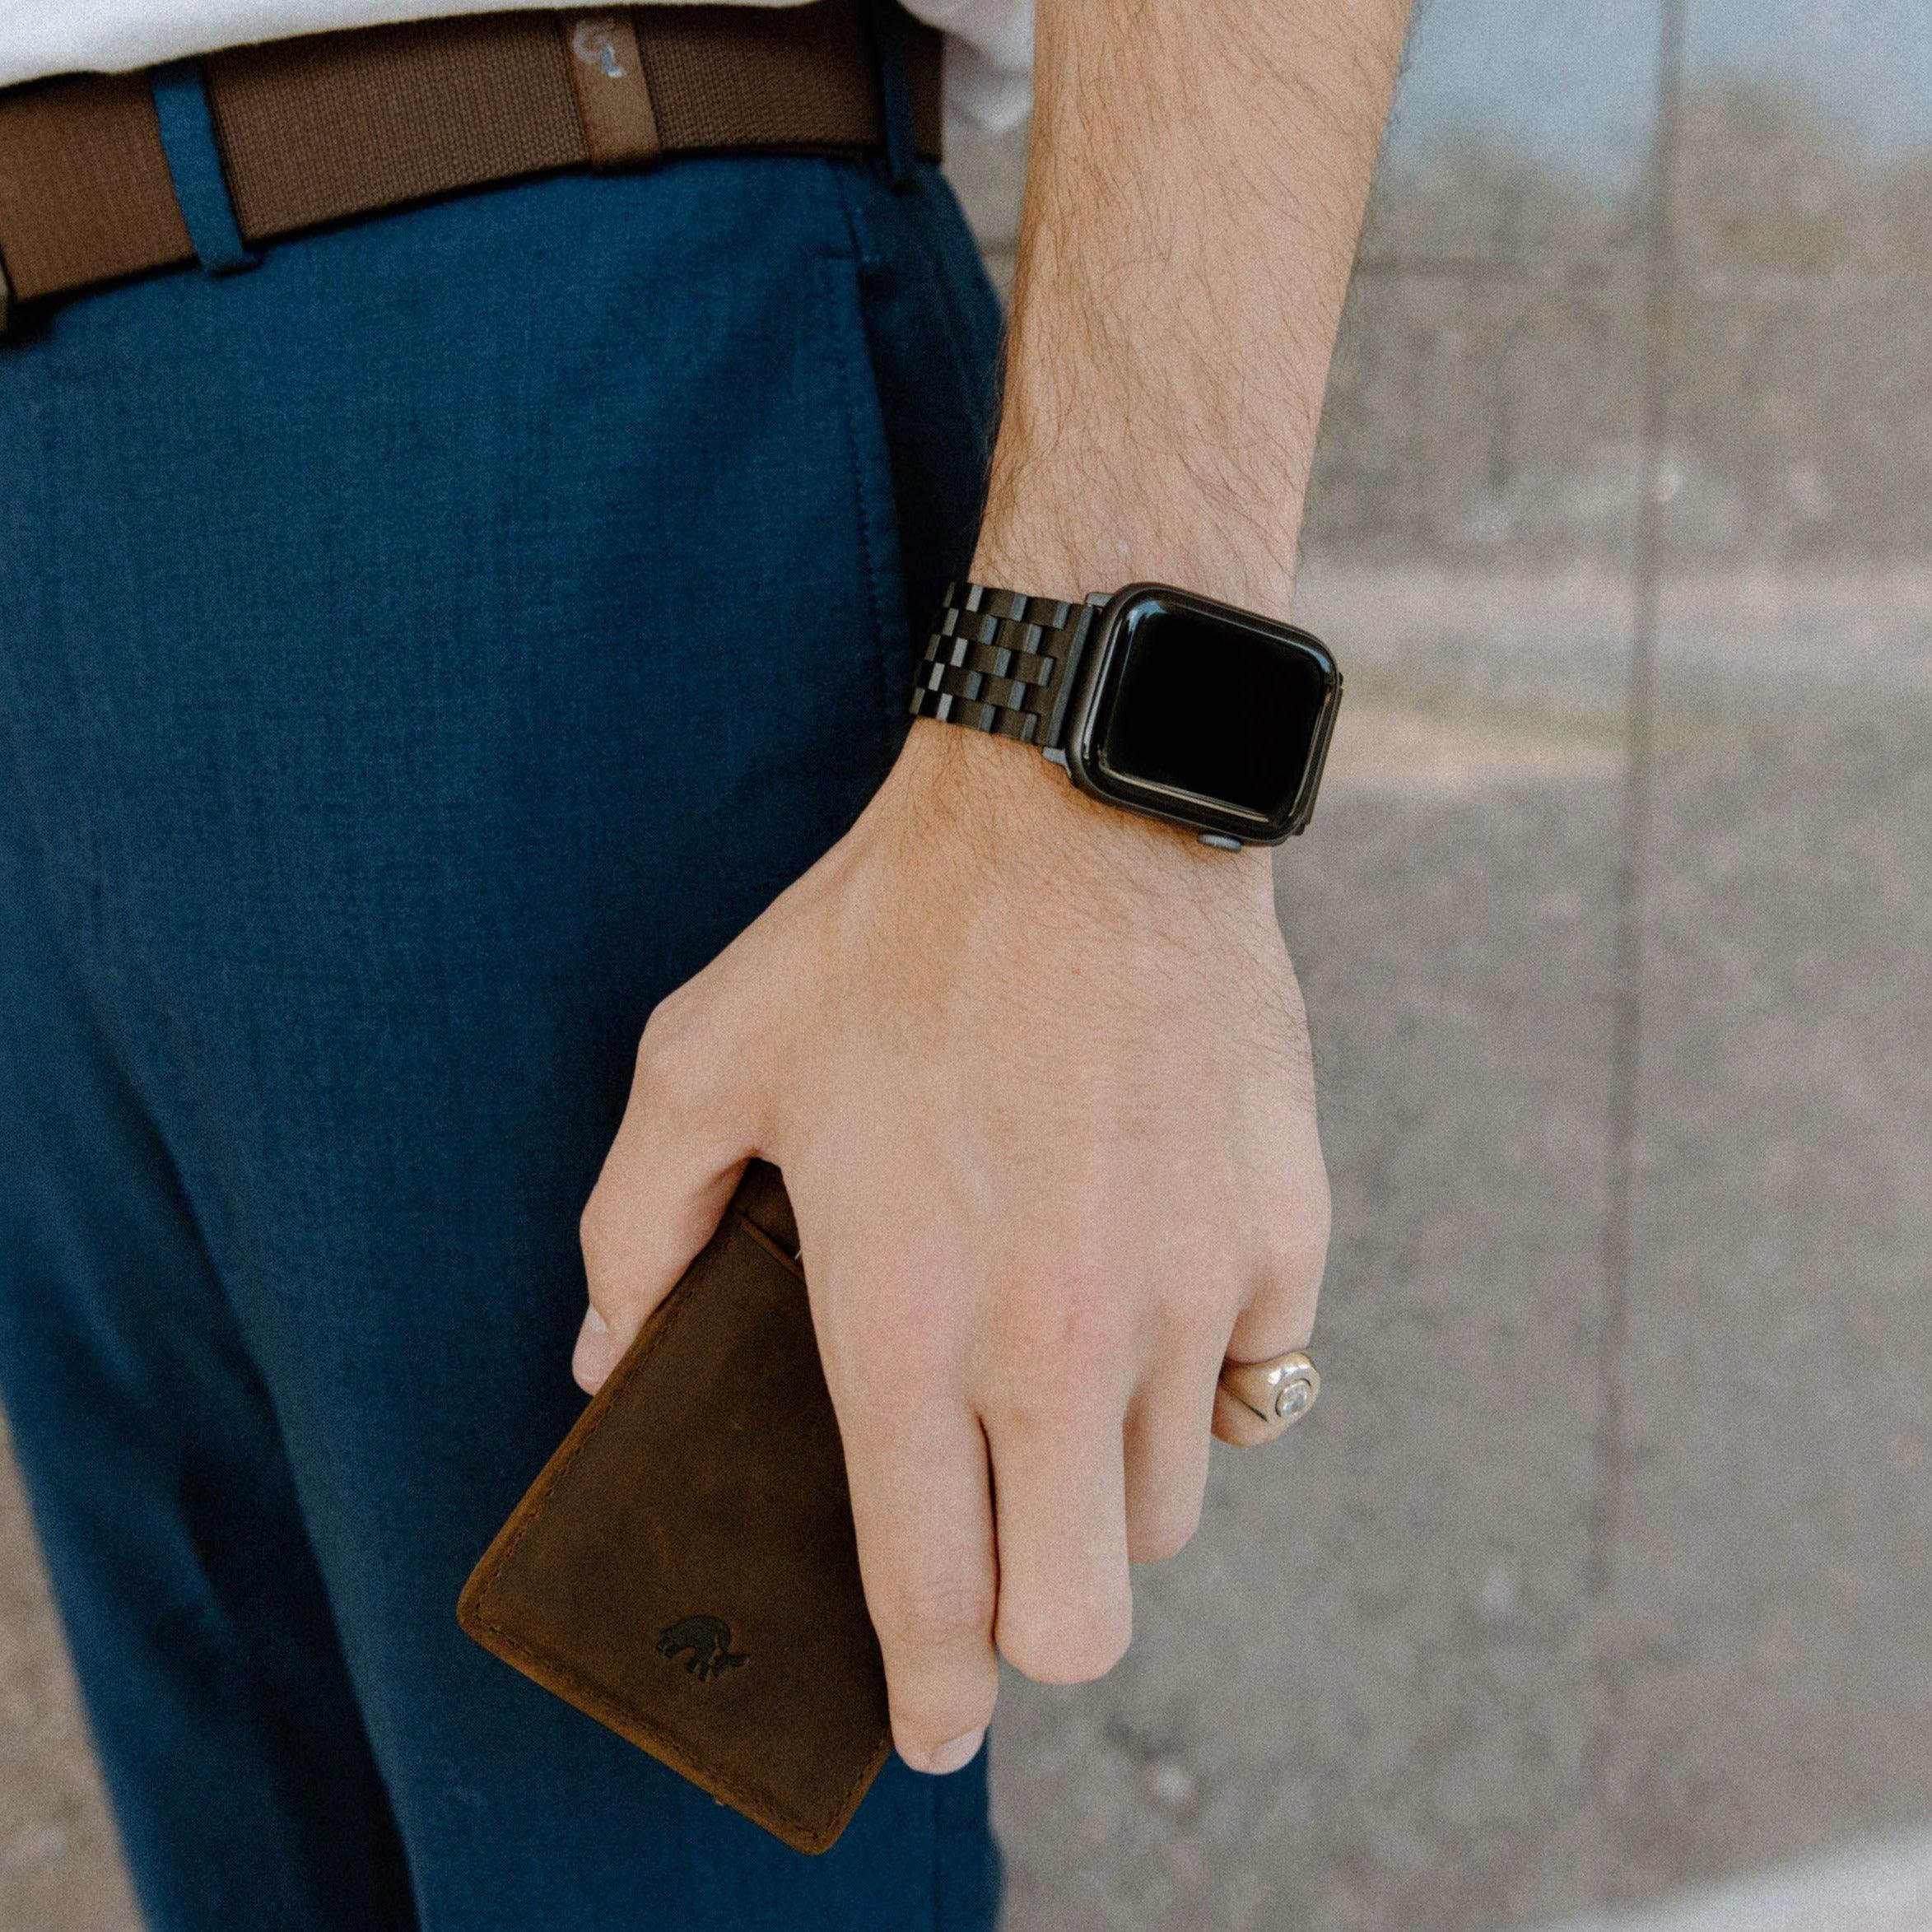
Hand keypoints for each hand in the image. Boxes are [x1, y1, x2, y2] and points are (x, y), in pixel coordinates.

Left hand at [574, 719, 1329, 1774]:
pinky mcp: (1282, 1234)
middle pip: (1086, 1618)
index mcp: (909, 1322)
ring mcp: (1189, 1293)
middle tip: (997, 1554)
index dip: (933, 1694)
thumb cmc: (882, 934)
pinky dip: (1198, 1383)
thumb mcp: (706, 1058)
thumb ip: (633, 1230)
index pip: (936, 1593)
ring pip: (1167, 1513)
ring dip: (1104, 1490)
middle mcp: (1061, 1338)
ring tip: (1051, 1387)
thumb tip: (606, 1365)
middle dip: (1032, 1628)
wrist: (1079, 806)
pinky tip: (1141, 1294)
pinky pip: (1253, 1386)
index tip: (932, 1724)